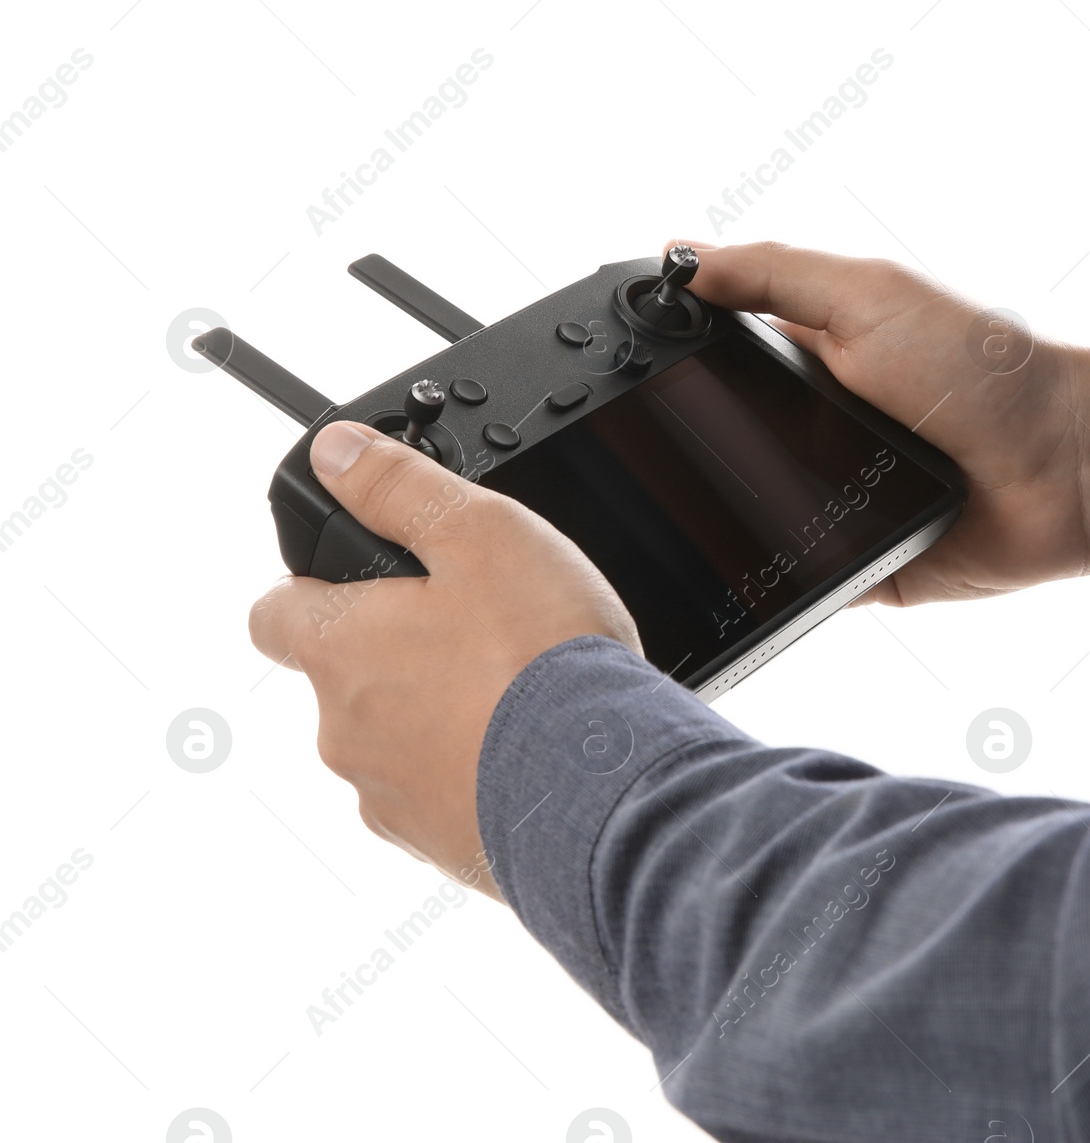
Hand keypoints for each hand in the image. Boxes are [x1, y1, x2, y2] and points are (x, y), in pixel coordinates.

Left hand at [247, 421, 641, 897]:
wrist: (603, 789)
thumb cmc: (542, 662)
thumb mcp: (483, 534)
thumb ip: (401, 488)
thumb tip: (338, 454)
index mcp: (340, 647)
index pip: (274, 611)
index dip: (312, 586)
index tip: (365, 579)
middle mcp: (343, 730)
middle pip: (342, 678)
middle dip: (395, 652)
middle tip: (475, 631)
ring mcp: (387, 797)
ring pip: (392, 740)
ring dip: (435, 716)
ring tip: (515, 694)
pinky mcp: (438, 847)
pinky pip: (438, 797)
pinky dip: (470, 773)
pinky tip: (528, 752)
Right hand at [675, 240, 1089, 604]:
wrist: (1065, 467)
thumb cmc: (983, 369)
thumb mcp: (869, 295)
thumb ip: (775, 273)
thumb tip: (679, 255)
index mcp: (814, 362)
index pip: (720, 363)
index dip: (673, 364)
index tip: (619, 365)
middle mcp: (818, 433)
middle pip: (722, 446)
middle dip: (686, 453)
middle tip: (635, 457)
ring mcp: (836, 503)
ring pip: (748, 520)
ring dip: (724, 519)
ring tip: (676, 521)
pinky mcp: (857, 567)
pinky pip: (796, 583)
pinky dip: (772, 580)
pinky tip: (734, 578)